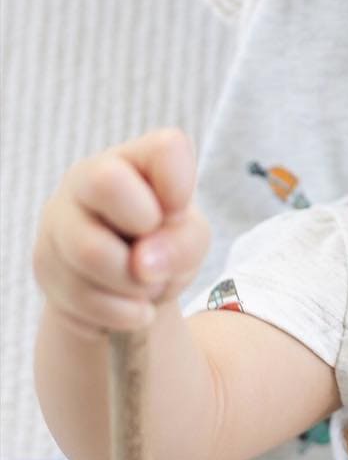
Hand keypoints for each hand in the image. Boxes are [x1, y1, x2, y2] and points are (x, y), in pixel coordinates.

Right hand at [32, 127, 210, 336]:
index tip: (178, 211)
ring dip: (135, 283)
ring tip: (146, 285)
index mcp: (135, 159)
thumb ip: (183, 243)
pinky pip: (81, 295)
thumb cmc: (165, 245)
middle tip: (153, 248)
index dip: (179, 185)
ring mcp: (58, 219)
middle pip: (104, 182)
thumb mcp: (192, 240)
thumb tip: (143, 264)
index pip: (165, 148)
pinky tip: (128, 305)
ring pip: (90, 251)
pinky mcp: (43, 263)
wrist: (126, 290)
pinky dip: (119, 311)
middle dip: (144, 227)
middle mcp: (87, 178)